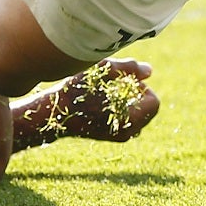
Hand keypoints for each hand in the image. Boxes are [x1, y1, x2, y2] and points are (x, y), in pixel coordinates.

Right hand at [23, 60, 160, 145]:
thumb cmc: (76, 90)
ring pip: (139, 114)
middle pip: (148, 108)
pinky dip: (123, 108)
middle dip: (138, 93)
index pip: (153, 101)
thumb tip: (150, 71)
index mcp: (129, 120)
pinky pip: (129, 120)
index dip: (142, 86)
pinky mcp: (111, 136)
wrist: (52, 114)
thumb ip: (128, 68)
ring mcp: (119, 137)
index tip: (125, 78)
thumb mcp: (102, 71)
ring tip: (109, 90)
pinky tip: (104, 98)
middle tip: (117, 82)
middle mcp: (127, 133)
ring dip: (130, 100)